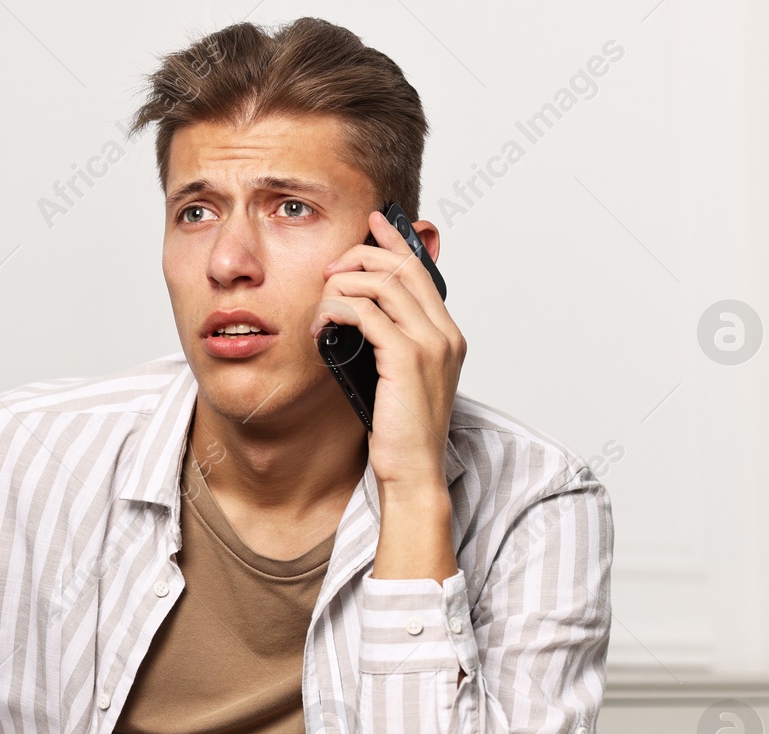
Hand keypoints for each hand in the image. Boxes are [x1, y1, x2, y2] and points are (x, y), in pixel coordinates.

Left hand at [313, 208, 465, 493]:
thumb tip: (356, 320)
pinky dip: (338, 311)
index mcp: (447, 336)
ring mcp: (430, 345)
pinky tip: (321, 326)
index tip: (372, 224)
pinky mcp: (407, 359)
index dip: (394, 243)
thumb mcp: (396, 380)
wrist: (414, 474)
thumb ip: (388, 346)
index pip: (421, 272)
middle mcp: (445, 334)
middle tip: (330, 268)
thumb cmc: (402, 434)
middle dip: (362, 257)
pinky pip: (367, 313)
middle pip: (403, 268)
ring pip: (382, 285)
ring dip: (343, 286)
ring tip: (321, 304)